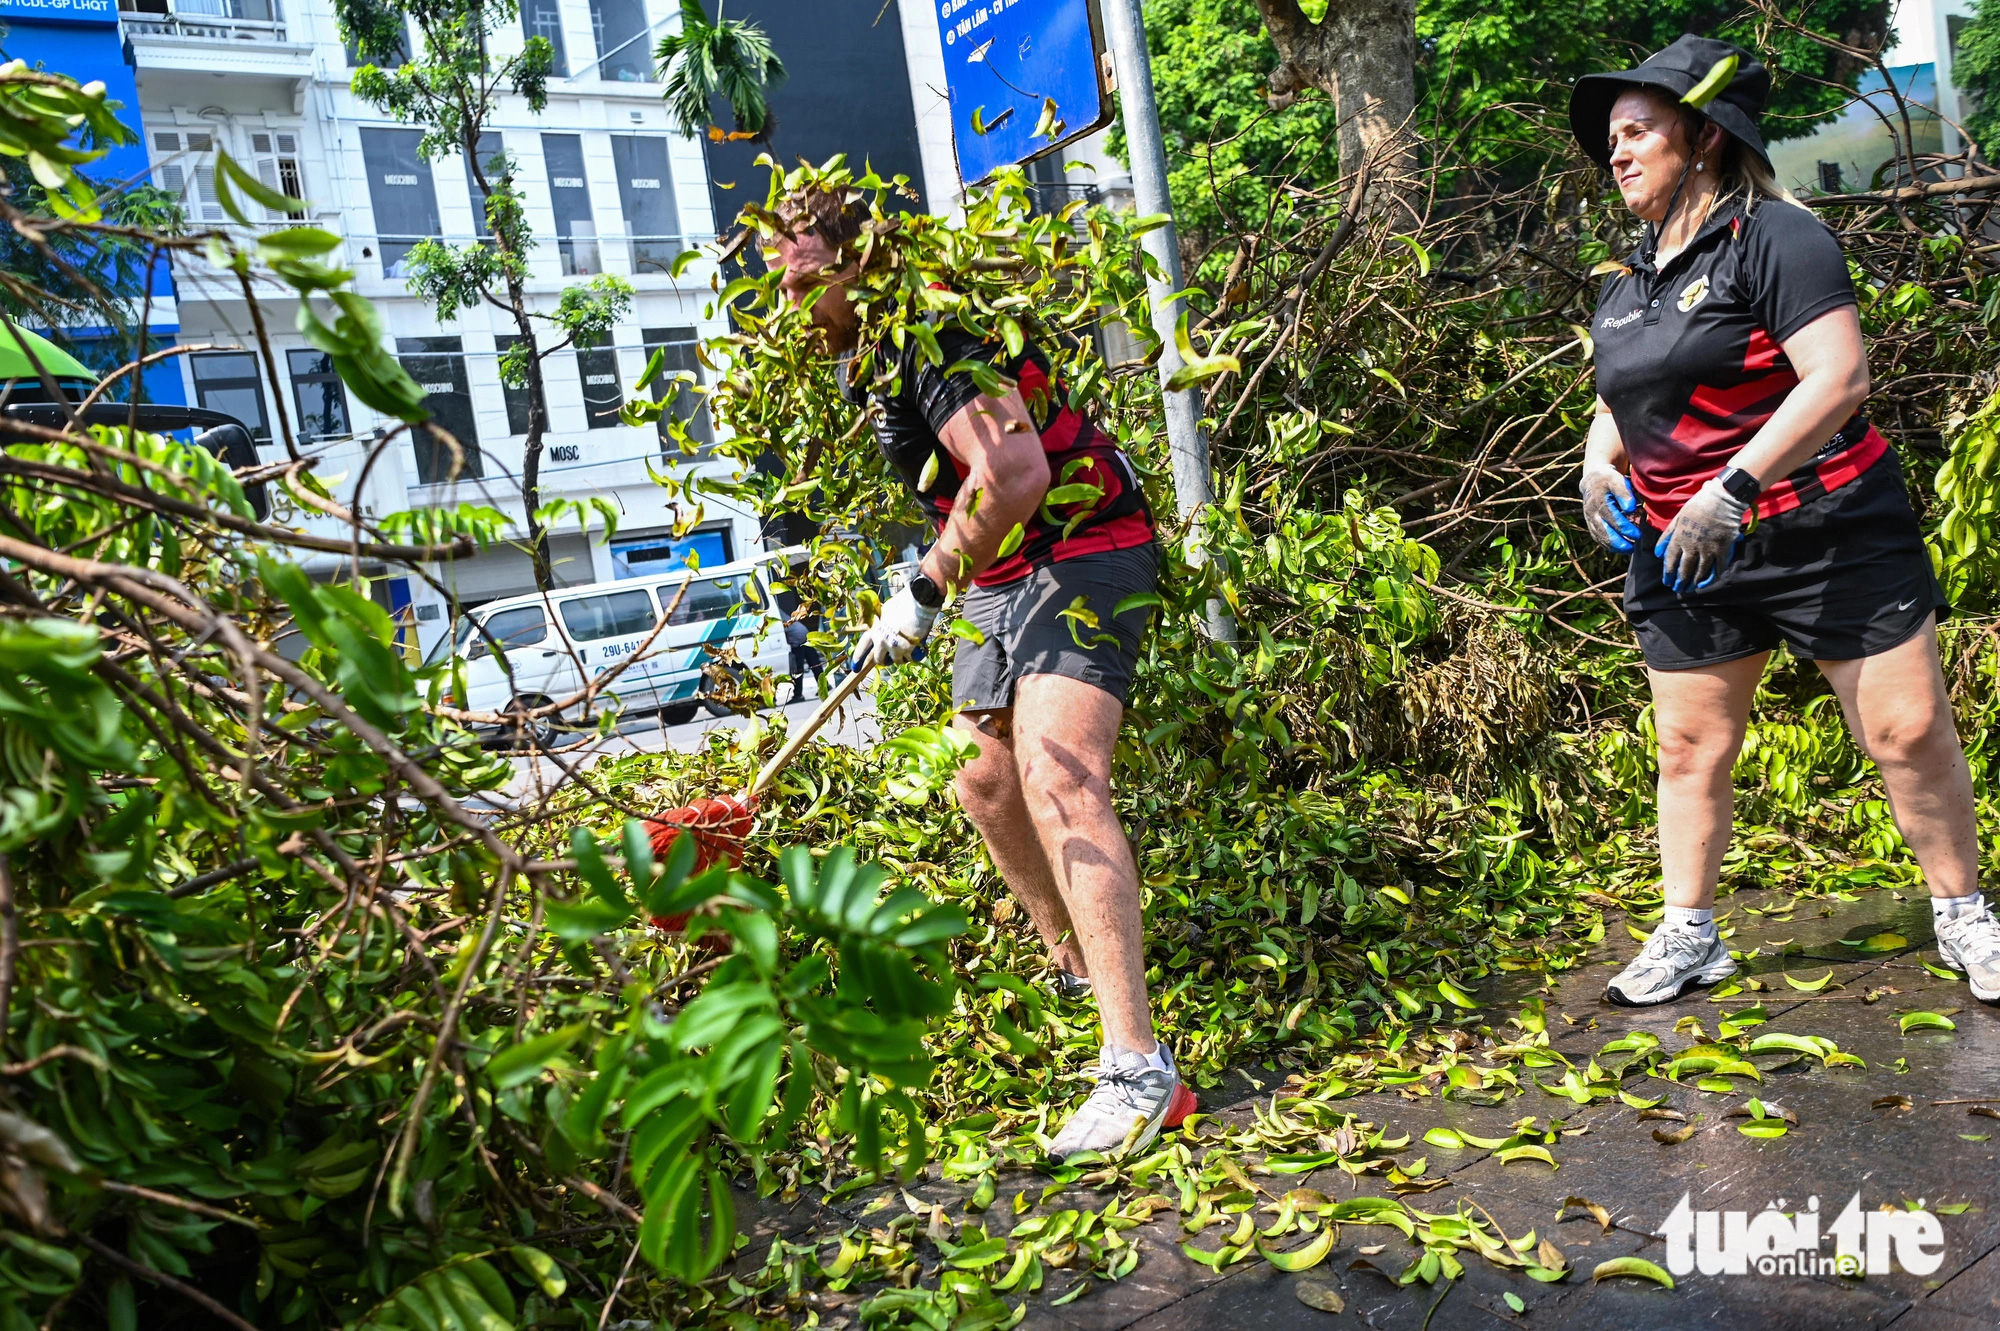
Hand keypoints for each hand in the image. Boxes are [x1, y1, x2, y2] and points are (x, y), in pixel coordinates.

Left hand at [850, 584, 939, 669]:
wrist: (917, 604)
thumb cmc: (903, 603)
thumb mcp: (886, 611)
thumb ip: (883, 621)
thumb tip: (883, 624)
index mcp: (875, 630)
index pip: (862, 646)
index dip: (858, 658)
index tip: (855, 667)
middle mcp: (881, 640)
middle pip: (878, 659)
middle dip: (884, 661)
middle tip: (889, 659)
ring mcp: (893, 646)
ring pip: (895, 661)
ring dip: (901, 658)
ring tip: (907, 650)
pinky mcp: (907, 650)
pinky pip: (909, 659)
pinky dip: (913, 656)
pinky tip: (916, 649)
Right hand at [1580, 463, 1641, 552]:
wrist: (1593, 479)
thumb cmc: (1608, 479)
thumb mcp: (1616, 480)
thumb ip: (1624, 493)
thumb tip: (1631, 508)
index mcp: (1599, 503)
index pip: (1613, 520)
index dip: (1626, 529)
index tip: (1638, 535)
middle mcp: (1592, 513)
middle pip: (1604, 532)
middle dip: (1619, 543)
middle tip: (1633, 548)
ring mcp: (1589, 520)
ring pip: (1600, 537)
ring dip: (1614, 546)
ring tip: (1629, 549)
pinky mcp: (1590, 524)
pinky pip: (1597, 537)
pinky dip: (1608, 545)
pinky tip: (1619, 548)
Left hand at [1655, 476, 1749, 591]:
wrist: (1723, 499)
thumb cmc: (1698, 506)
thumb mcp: (1678, 518)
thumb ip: (1667, 536)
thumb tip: (1658, 553)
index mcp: (1679, 538)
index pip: (1670, 561)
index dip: (1668, 573)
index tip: (1667, 582)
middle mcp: (1692, 546)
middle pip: (1684, 569)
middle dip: (1680, 581)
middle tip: (1678, 589)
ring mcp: (1709, 549)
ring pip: (1700, 571)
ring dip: (1694, 582)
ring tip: (1690, 588)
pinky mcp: (1723, 549)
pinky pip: (1718, 567)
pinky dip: (1712, 577)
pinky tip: (1706, 583)